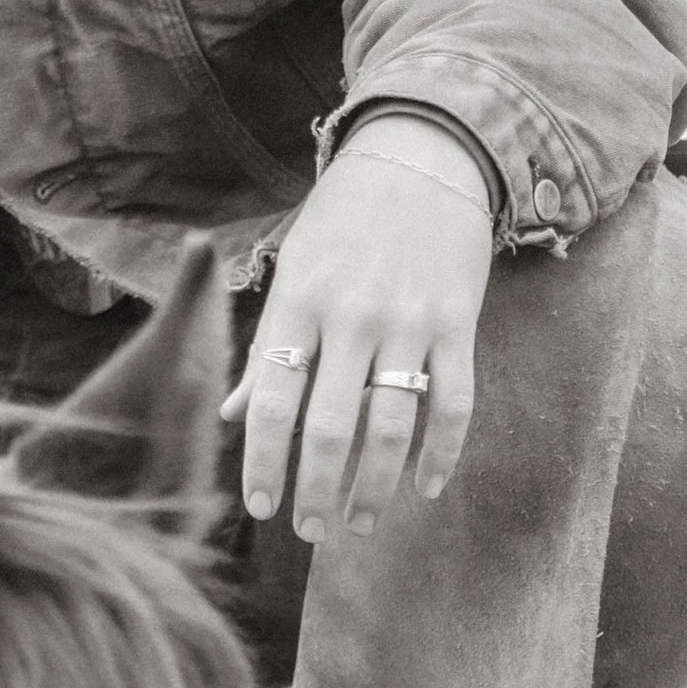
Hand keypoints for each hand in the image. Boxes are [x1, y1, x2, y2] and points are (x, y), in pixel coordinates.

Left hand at [220, 112, 493, 545]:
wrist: (422, 155)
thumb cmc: (344, 219)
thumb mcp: (293, 270)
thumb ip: (267, 347)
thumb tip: (229, 414)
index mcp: (298, 303)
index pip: (270, 401)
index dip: (263, 463)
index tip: (261, 508)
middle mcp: (350, 316)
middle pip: (329, 427)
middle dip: (316, 490)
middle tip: (311, 531)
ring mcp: (408, 320)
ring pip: (392, 427)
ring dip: (374, 487)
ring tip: (359, 522)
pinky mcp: (457, 322)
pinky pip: (453, 404)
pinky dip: (441, 455)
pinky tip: (425, 488)